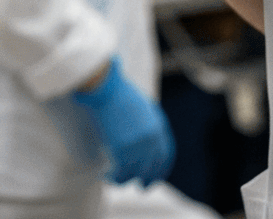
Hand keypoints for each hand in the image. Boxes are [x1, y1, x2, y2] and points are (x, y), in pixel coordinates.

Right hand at [73, 56, 174, 185]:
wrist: (106, 86)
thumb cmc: (119, 90)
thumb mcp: (142, 105)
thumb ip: (148, 122)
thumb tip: (144, 135)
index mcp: (159, 125)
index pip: (167, 155)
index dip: (161, 168)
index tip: (155, 175)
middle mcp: (152, 139)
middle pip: (154, 168)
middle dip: (148, 181)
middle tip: (142, 187)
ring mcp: (139, 145)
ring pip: (136, 174)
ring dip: (125, 180)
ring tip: (114, 179)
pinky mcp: (123, 150)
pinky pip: (121, 173)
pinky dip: (114, 178)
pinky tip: (106, 176)